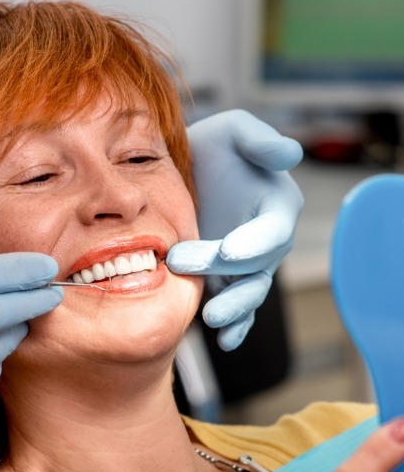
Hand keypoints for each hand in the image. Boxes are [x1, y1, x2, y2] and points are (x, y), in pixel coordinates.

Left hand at [166, 109, 303, 350]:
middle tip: (182, 264)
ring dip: (234, 309)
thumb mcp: (233, 131)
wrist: (184, 174)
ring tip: (212, 319)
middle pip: (256, 266)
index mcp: (277, 206)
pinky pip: (238, 308)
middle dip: (225, 272)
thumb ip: (259, 141)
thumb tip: (290, 154)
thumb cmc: (212, 148)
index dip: (255, 242)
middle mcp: (267, 241)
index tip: (229, 250)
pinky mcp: (227, 282)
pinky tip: (224, 341)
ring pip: (249, 293)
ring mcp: (247, 266)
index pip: (273, 230)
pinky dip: (236, 327)